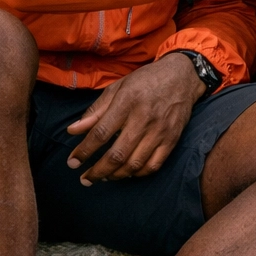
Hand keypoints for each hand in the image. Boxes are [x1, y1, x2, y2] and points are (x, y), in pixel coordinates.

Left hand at [66, 54, 205, 183]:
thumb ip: (95, 111)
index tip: (73, 162)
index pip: (101, 133)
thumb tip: (73, 131)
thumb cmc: (145, 81)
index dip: (84, 151)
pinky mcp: (172, 139)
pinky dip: (137, 173)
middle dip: (97, 171)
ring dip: (115, 175)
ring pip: (134, 163)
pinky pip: (154, 165)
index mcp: (127, 102)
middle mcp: (144, 118)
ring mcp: (160, 130)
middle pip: (117, 154)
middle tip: (85, 179)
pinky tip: (127, 172)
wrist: (182, 76)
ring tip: (103, 177)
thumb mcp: (117, 88)